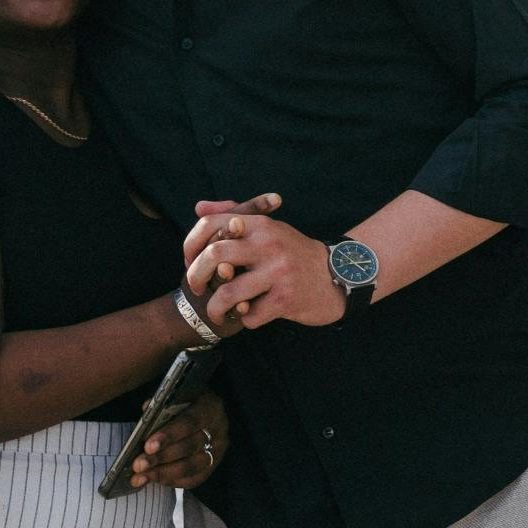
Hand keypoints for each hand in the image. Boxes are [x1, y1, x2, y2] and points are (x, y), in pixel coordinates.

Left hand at [124, 388, 229, 490]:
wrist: (208, 413)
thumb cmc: (188, 402)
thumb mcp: (179, 395)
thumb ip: (163, 402)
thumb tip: (146, 410)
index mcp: (210, 407)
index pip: (190, 422)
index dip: (169, 435)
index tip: (147, 446)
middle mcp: (218, 430)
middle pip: (189, 448)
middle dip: (161, 458)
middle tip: (138, 465)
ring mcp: (218, 450)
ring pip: (191, 467)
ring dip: (162, 473)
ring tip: (140, 477)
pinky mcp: (213, 466)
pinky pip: (193, 479)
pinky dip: (171, 481)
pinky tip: (153, 479)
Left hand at [188, 195, 345, 329]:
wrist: (337, 275)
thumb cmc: (294, 253)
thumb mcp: (268, 228)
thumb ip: (232, 214)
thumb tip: (198, 208)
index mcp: (260, 224)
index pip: (211, 225)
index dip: (191, 244)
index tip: (190, 261)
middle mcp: (269, 244)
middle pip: (214, 256)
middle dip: (196, 277)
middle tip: (196, 289)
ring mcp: (278, 272)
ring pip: (228, 293)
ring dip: (215, 308)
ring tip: (217, 312)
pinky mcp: (286, 299)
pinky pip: (250, 316)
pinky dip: (244, 320)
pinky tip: (248, 315)